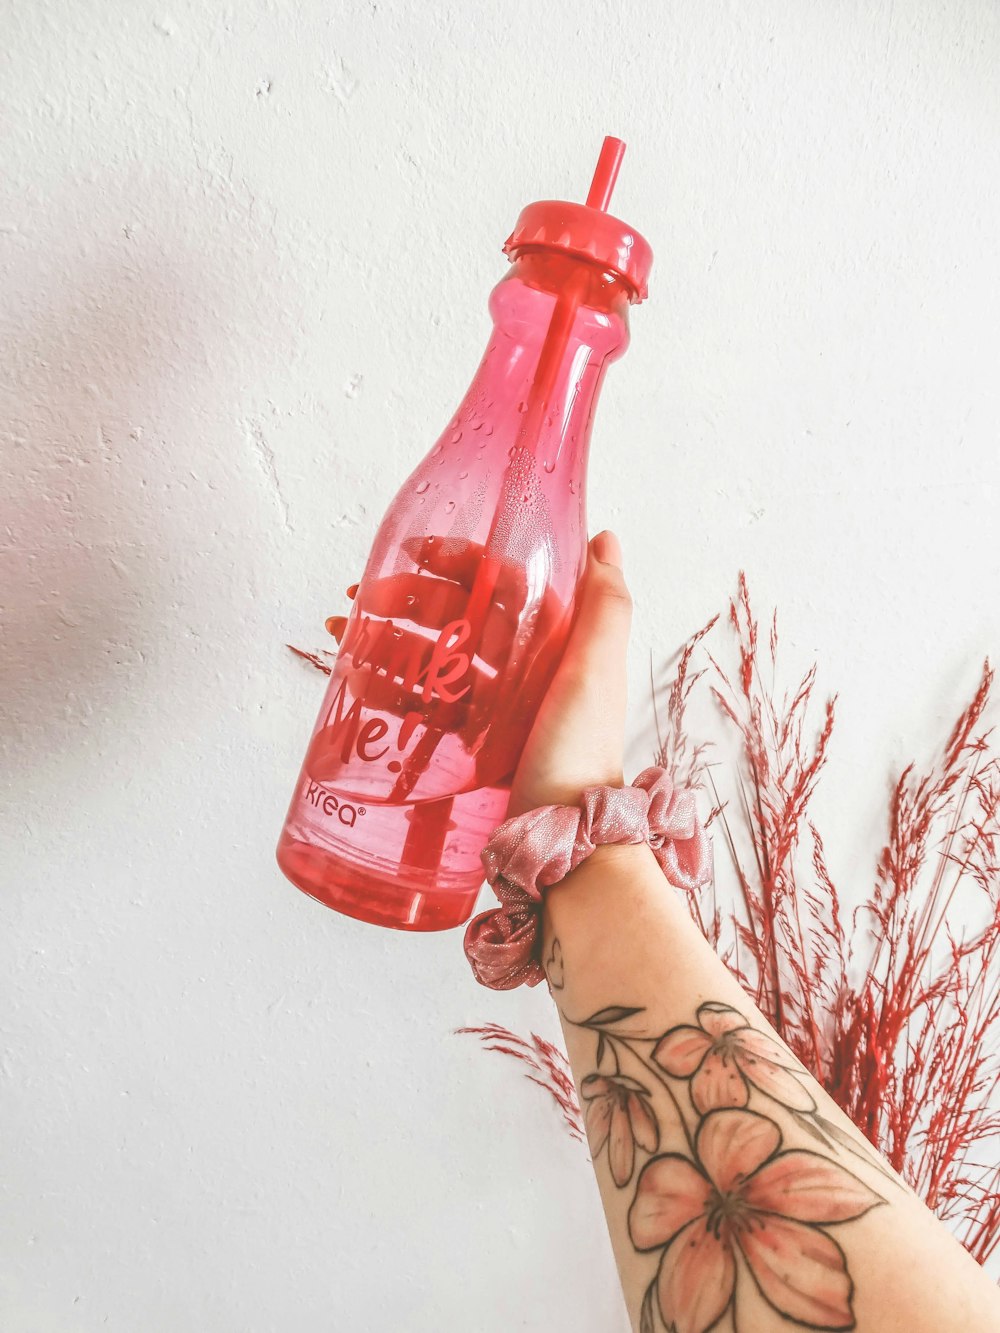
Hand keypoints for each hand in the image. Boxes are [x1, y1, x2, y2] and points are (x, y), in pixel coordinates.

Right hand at [324, 530, 629, 808]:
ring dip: (389, 641)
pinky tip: (358, 684)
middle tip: (362, 598)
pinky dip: (394, 690)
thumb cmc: (580, 756)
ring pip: (437, 659)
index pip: (502, 584)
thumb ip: (605, 606)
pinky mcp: (477, 745)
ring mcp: (501, 709)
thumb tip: (602, 538)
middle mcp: (530, 671)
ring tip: (343, 638)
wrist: (566, 844)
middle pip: (460, 617)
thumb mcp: (595, 672)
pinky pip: (429, 705)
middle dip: (408, 601)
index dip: (458, 562)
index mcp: (558, 644)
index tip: (414, 553)